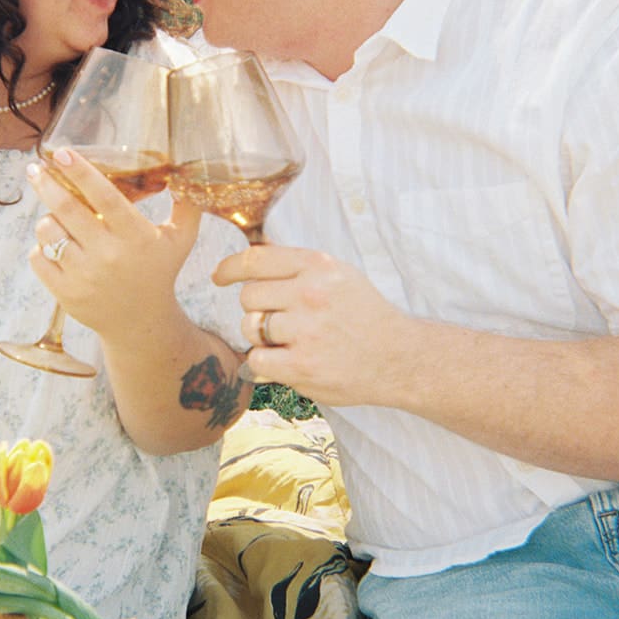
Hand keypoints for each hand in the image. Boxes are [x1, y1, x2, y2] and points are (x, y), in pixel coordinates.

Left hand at [26, 149, 200, 337]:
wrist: (141, 323)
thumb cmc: (159, 271)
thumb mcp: (181, 240)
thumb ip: (187, 206)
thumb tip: (188, 171)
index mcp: (136, 236)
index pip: (104, 196)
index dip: (81, 171)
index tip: (62, 152)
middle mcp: (109, 254)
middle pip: (67, 209)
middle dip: (46, 184)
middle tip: (35, 169)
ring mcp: (84, 275)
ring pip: (49, 232)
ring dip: (47, 219)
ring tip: (56, 217)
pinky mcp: (65, 293)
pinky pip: (38, 258)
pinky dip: (41, 247)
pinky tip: (53, 245)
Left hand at [212, 244, 413, 406]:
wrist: (399, 358)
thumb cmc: (365, 315)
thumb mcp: (339, 275)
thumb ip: (298, 266)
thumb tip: (253, 252)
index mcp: (319, 265)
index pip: (255, 259)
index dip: (230, 268)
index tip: (220, 276)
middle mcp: (311, 293)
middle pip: (248, 296)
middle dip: (256, 309)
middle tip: (279, 320)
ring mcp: (306, 331)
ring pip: (250, 328)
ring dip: (261, 338)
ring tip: (289, 342)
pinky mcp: (303, 366)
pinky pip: (257, 360)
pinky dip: (266, 363)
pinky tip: (287, 361)